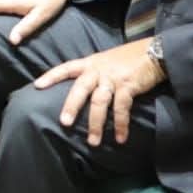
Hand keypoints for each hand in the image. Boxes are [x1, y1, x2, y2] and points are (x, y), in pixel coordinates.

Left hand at [33, 38, 164, 145]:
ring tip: (93, 142)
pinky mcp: (128, 86)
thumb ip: (93, 73)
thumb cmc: (128, 58)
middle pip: (80, 88)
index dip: (51, 76)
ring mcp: (113, 78)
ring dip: (95, 124)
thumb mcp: (105, 61)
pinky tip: (120, 138)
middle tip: (64, 123)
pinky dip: (121, 124)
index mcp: (90, 63)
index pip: (66, 68)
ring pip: (99, 102)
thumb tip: (81, 91)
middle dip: (71, 106)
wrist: (156, 51)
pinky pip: (122, 108)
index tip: (37, 86)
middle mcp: (98, 70)